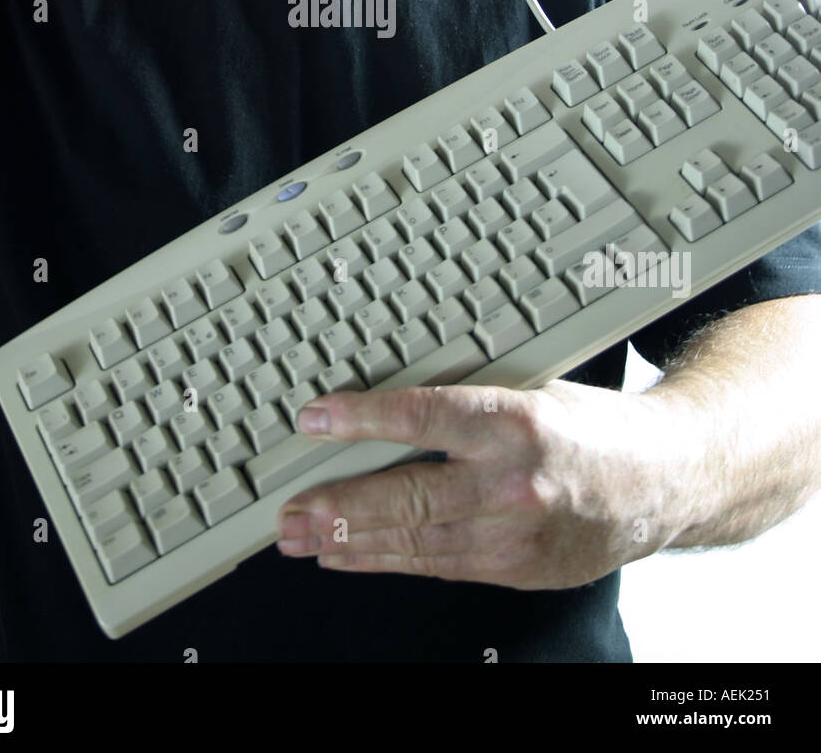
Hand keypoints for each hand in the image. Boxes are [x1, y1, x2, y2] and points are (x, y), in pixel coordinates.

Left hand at [276, 379, 684, 586]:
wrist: (667, 480)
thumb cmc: (595, 426)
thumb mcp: (533, 390)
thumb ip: (467, 404)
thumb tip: (387, 408)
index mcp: (517, 420)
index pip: (422, 417)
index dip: (360, 419)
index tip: (314, 419)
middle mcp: (514, 481)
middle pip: (408, 495)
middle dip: (339, 507)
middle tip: (290, 512)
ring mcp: (516, 533)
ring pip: (416, 540)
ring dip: (350, 543)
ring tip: (301, 539)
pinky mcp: (518, 568)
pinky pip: (439, 566)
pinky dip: (389, 561)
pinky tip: (352, 557)